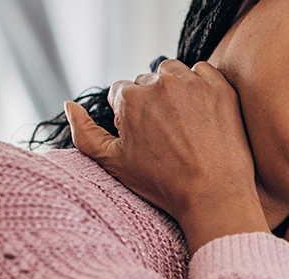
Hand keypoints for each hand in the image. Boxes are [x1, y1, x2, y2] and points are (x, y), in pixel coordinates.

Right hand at [67, 60, 267, 251]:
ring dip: (173, 88)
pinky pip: (203, 72)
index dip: (128, 114)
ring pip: (173, 72)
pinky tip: (201, 112)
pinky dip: (201, 86)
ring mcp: (192, 83)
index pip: (121, 92)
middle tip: (165, 133)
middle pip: (147, 80)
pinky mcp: (220, 86)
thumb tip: (69, 105)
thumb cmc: (161, 183)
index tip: (143, 135)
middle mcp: (160, 83)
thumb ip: (84, 133)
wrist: (213, 195)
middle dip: (150, 100)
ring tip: (181, 120)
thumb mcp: (113, 162)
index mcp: (131, 98)